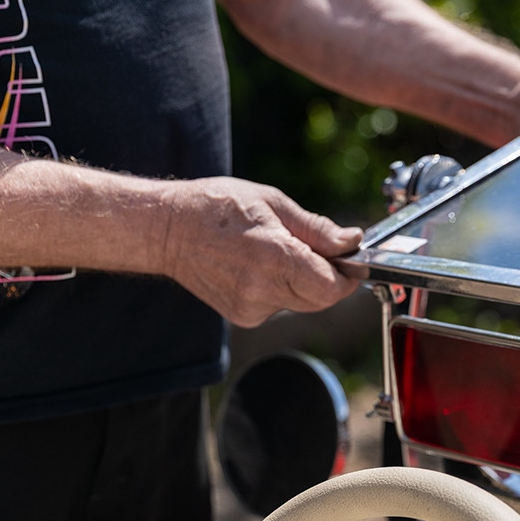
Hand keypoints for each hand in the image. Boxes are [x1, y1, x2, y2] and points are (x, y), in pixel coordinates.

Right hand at [161, 177, 363, 326]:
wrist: (168, 230)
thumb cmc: (216, 207)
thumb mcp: (273, 203)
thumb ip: (317, 230)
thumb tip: (351, 242)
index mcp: (275, 257)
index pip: (332, 287)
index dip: (348, 275)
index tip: (351, 260)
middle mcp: (263, 289)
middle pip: (321, 299)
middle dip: (328, 277)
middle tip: (316, 250)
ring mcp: (252, 308)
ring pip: (301, 303)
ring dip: (303, 282)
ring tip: (276, 252)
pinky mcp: (243, 316)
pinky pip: (279, 306)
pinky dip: (281, 289)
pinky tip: (259, 267)